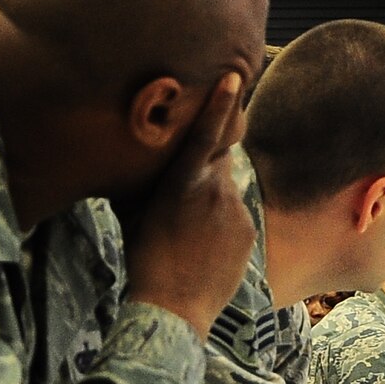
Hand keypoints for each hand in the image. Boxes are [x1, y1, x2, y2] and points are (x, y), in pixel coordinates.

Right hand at [122, 72, 255, 337]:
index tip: (233, 76)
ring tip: (186, 231)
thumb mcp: (135, 211)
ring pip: (225, 190)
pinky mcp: (249, 233)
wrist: (174, 307)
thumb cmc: (142, 256)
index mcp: (183, 182)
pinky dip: (220, 223)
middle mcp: (216, 191)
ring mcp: (237, 212)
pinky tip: (201, 248)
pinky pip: (235, 216)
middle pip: (218, 157)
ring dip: (209, 198)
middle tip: (188, 176)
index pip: (205, 134)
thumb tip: (141, 159)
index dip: (219, 103)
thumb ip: (147, 180)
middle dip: (207, 156)